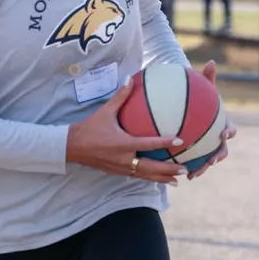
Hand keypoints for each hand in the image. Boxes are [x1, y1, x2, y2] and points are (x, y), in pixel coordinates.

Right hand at [67, 78, 184, 183]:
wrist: (72, 147)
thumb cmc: (89, 128)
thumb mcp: (105, 111)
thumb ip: (120, 96)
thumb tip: (131, 79)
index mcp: (123, 144)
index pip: (148, 144)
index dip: (165, 142)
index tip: (180, 141)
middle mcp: (124, 159)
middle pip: (151, 168)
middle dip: (169, 170)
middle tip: (185, 169)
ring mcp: (121, 168)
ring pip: (146, 176)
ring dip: (162, 178)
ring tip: (178, 180)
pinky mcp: (118, 172)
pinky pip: (138, 177)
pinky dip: (150, 178)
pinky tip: (159, 179)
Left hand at [187, 61, 234, 179]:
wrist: (191, 109)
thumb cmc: (199, 96)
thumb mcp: (202, 87)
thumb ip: (207, 78)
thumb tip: (211, 62)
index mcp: (222, 124)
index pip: (230, 129)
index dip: (229, 133)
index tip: (223, 135)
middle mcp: (217, 138)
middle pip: (222, 149)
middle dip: (217, 156)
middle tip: (212, 160)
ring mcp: (208, 147)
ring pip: (208, 160)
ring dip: (202, 168)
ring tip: (193, 174)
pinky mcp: (197, 153)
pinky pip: (194, 163)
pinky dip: (188, 168)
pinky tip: (177, 173)